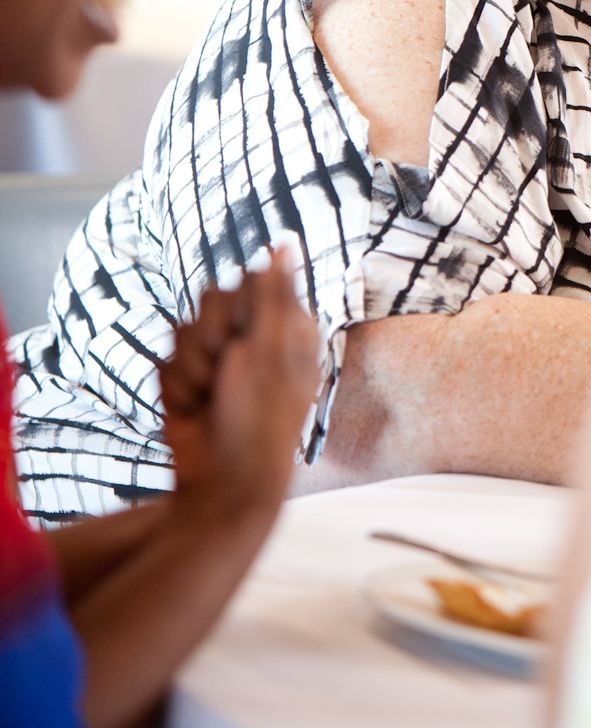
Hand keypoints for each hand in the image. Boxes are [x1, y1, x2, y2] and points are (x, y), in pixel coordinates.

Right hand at [160, 247, 319, 515]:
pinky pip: (166, 360)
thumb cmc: (260, 421)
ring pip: (185, 327)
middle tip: (227, 372)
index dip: (241, 303)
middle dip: (212, 336)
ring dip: (193, 366)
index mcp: (285, 326)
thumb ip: (274, 295)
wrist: (221, 486)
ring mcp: (218, 359)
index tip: (248, 334)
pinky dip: (177, 387)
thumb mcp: (271, 353)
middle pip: (211, 296)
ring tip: (210, 397)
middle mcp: (252, 337)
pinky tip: (192, 410)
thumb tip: (288, 240)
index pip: (252, 277)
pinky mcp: (188, 379)